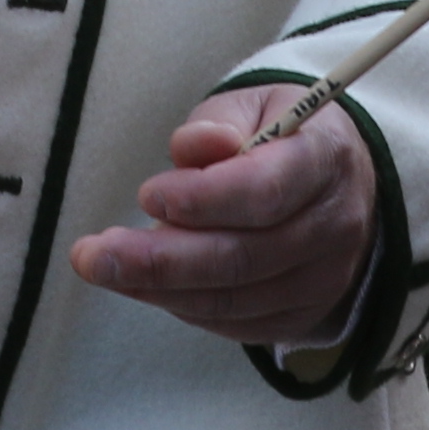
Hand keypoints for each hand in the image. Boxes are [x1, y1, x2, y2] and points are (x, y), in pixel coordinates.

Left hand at [70, 87, 376, 347]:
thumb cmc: (279, 135)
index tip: (147, 196)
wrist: (333, 180)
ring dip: (159, 289)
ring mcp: (325, 278)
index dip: (201, 199)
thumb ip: (216, 124)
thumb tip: (190, 147)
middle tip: (93, 255)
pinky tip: (146, 285)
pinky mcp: (305, 315)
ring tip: (106, 267)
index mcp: (325, 157)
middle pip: (242, 257)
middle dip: (159, 261)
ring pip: (233, 299)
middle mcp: (335, 225)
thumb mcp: (250, 106)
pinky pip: (234, 323)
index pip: (265, 191)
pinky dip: (182, 306)